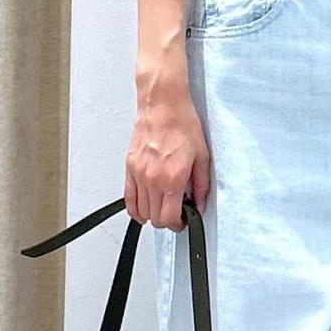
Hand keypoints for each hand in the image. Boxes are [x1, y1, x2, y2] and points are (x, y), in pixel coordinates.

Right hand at [125, 95, 211, 228]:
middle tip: (176, 213)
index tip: (183, 220)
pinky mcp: (129, 167)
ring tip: (162, 206)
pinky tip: (143, 209)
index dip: (177, 225)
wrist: (163, 105)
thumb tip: (200, 203)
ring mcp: (138, 174)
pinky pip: (128, 198)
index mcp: (172, 178)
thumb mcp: (202, 156)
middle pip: (154, 218)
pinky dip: (135, 208)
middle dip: (166, 221)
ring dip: (152, 214)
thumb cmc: (182, 124)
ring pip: (141, 211)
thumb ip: (201, 185)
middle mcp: (153, 179)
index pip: (169, 218)